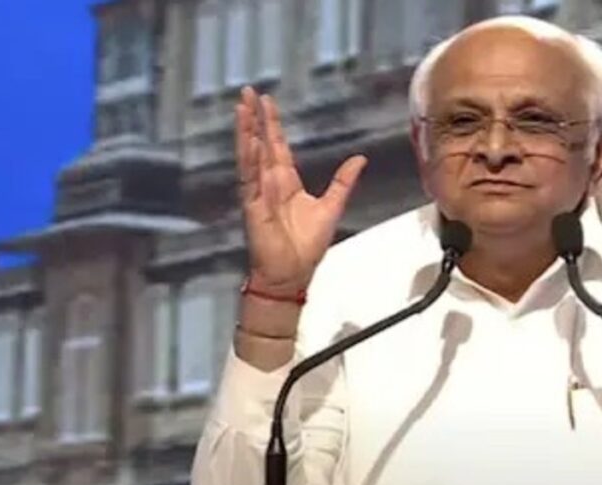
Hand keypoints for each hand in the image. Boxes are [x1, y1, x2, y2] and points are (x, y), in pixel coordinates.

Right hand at [237, 86, 367, 292]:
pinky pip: (250, 179)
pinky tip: (250, 142)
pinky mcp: (253, 207)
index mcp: (286, 182)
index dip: (272, 124)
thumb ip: (344, 182)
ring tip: (241, 108)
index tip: (266, 101)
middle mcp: (269, 183)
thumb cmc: (307, 246)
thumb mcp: (332, 206)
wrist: (293, 274)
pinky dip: (250, 161)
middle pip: (260, 143)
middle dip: (254, 118)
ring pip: (250, 156)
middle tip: (247, 92)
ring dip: (245, 132)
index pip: (277, 146)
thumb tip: (360, 158)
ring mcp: (259, 193)